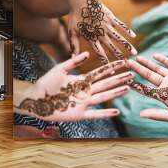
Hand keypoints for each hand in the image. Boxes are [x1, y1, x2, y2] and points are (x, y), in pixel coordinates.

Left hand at [14, 52, 132, 121]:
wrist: (35, 99)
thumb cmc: (46, 83)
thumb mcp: (60, 69)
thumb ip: (73, 62)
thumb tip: (87, 53)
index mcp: (82, 80)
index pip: (100, 73)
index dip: (112, 68)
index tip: (123, 63)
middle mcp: (86, 91)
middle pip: (106, 84)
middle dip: (119, 79)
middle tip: (132, 74)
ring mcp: (84, 103)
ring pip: (103, 97)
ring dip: (115, 92)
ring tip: (127, 88)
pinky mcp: (79, 114)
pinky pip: (95, 114)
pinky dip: (105, 113)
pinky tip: (117, 111)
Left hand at [68, 0, 137, 64]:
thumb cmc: (76, 16)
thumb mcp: (72, 32)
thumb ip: (74, 45)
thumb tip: (73, 57)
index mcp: (92, 38)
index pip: (100, 54)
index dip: (106, 63)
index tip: (112, 70)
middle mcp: (101, 34)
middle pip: (112, 48)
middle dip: (120, 56)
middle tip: (127, 64)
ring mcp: (107, 25)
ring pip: (119, 38)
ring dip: (127, 46)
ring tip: (134, 53)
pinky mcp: (111, 18)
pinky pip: (121, 25)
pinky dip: (127, 30)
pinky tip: (133, 36)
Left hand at [126, 54, 167, 123]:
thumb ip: (157, 115)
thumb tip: (140, 115)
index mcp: (162, 96)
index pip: (145, 90)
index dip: (135, 85)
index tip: (125, 79)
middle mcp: (166, 86)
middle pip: (148, 76)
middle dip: (137, 70)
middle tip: (126, 63)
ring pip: (157, 69)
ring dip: (147, 63)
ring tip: (136, 58)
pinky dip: (163, 60)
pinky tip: (154, 56)